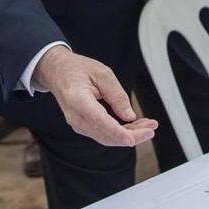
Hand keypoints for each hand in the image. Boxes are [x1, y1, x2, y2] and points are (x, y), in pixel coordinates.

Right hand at [34, 46, 157, 146]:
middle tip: (151, 128)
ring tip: (148, 125)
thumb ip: (116, 95)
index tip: (133, 139)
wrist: (57, 72)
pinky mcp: (83, 126)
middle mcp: (76, 117)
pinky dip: (120, 132)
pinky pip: (103, 134)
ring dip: (129, 134)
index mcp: (78, 100)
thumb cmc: (77, 69)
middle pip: (106, 135)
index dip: (118, 133)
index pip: (100, 122)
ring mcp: (78, 124)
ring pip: (106, 137)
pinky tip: (135, 126)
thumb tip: (130, 116)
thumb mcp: (102, 73)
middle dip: (132, 135)